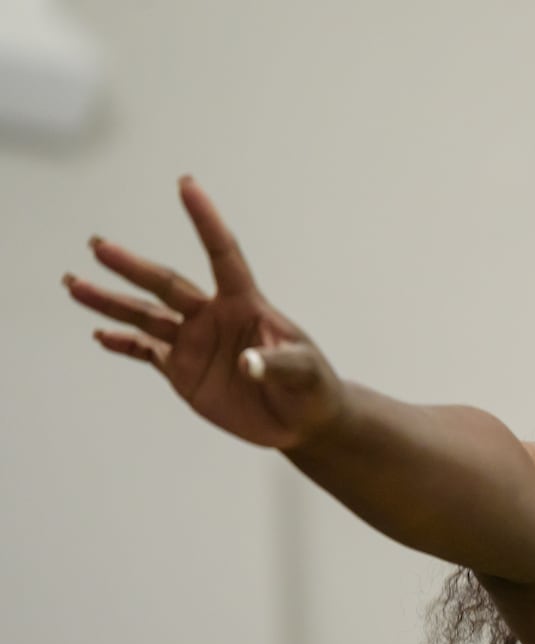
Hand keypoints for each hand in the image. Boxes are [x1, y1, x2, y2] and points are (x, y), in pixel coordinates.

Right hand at [64, 176, 344, 449]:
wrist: (301, 421)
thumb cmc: (311, 387)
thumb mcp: (304, 373)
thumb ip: (277, 364)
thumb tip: (247, 363)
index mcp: (246, 304)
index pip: (222, 254)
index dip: (206, 221)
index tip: (187, 184)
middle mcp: (213, 316)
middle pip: (167, 285)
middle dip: (132, 267)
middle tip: (98, 246)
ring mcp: (194, 342)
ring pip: (145, 316)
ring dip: (110, 302)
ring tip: (75, 285)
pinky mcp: (183, 371)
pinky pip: (145, 352)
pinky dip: (122, 343)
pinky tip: (100, 334)